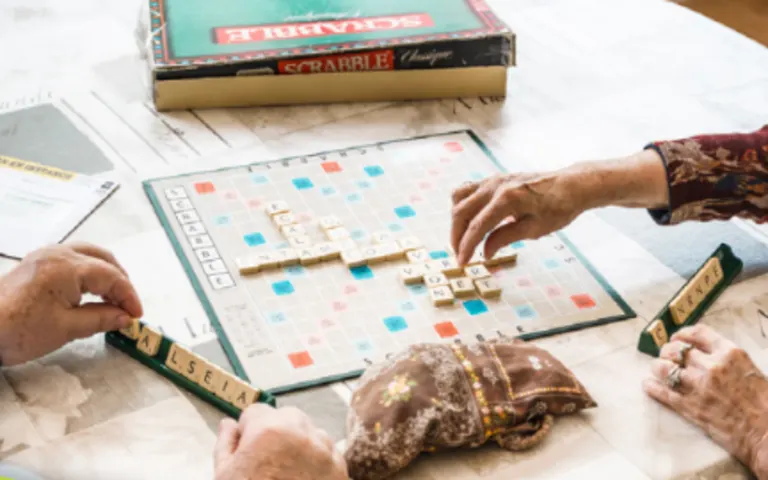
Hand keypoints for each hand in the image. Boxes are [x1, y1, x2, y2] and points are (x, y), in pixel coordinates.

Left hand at [0, 242, 141, 365]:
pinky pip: (73, 257)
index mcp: (68, 267)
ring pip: (89, 254)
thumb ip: (101, 319)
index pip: (111, 276)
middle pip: (103, 259)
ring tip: (112, 297)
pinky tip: (91, 289)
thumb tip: (125, 317)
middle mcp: (58, 254)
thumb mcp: (67, 328)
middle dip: (120, 281)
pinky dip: (89, 270)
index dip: (128, 296)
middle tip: (127, 305)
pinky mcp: (37, 262)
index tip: (136, 315)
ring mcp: (46, 255)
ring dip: (106, 273)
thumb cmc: (19, 330)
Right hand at [214, 404, 346, 479]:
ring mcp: (325, 451)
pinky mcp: (341, 469)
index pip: (255, 411)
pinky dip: (318, 460)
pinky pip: (329, 452)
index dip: (247, 429)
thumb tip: (227, 425)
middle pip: (287, 416)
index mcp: (268, 431)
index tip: (246, 447)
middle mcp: (300, 433)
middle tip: (266, 460)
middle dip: (276, 431)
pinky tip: (304, 479)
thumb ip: (225, 445)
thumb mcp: (224, 476)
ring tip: (287, 472)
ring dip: (300, 444)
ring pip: (311, 432)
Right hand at [450, 170, 586, 264]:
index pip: (477, 226)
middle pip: (462, 212)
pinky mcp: (493, 179)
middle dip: (457, 236)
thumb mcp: (535, 229)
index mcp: (507, 199)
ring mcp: (492, 180)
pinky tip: (470, 221)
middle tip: (460, 255)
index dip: (466, 246)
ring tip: (463, 238)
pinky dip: (463, 207)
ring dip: (457, 220)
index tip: (462, 262)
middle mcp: (495, 186)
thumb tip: (485, 253)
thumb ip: (506, 238)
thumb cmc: (558, 208)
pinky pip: (467, 190)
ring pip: (459, 198)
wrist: (571, 185)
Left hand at [644, 324, 767, 476]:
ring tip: (658, 370)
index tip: (677, 338)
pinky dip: (652, 387)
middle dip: (667, 351)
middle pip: (675, 349)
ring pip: (663, 368)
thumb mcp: (748, 368)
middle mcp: (711, 366)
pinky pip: (662, 393)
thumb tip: (701, 352)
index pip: (697, 333)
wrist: (766, 433)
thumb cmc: (763, 402)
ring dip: (658, 367)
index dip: (682, 334)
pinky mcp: (689, 407)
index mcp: (729, 353)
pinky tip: (648, 384)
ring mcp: (697, 386)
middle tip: (667, 357)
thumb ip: (724, 357)